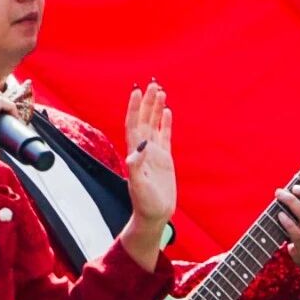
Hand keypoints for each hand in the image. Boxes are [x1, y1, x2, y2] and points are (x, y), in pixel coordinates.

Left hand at [123, 83, 175, 226]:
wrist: (154, 215)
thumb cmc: (145, 204)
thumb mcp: (138, 187)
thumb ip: (135, 169)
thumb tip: (135, 150)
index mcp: (135, 153)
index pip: (133, 125)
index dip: (134, 108)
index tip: (136, 91)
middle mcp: (143, 150)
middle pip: (144, 120)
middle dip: (147, 102)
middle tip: (152, 84)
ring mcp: (154, 153)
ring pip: (154, 125)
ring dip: (156, 108)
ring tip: (161, 91)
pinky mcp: (165, 159)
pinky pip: (164, 136)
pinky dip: (165, 123)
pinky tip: (167, 111)